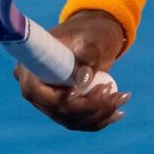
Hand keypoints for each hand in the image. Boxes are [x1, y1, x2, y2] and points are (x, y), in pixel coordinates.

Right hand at [14, 10, 131, 131]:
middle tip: (114, 92)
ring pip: (72, 120)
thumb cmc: (92, 32)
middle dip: (90, 107)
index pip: (37, 93)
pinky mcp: (65, 108)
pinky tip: (118, 113)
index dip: (61, 100)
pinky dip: (99, 119)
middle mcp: (36, 87)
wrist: (98, 35)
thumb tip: (82, 82)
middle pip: (58, 110)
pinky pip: (80, 121)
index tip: (87, 91)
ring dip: (99, 114)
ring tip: (121, 98)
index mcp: (31, 66)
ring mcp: (50, 100)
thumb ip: (87, 55)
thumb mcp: (92, 39)